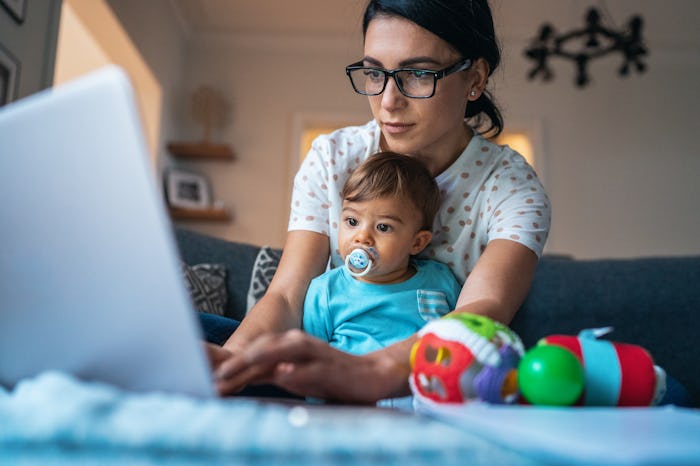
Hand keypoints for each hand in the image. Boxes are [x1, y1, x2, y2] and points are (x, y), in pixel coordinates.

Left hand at [214, 329, 410, 402]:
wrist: (372, 375)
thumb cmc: (332, 378)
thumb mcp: (299, 377)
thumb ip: (276, 375)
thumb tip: (248, 379)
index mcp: (289, 348)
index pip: (255, 353)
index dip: (232, 364)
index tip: (209, 377)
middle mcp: (299, 346)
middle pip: (263, 349)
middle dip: (237, 361)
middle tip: (214, 376)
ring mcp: (315, 355)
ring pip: (283, 352)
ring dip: (259, 360)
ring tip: (238, 370)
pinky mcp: (331, 369)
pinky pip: (311, 369)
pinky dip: (296, 372)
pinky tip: (284, 374)